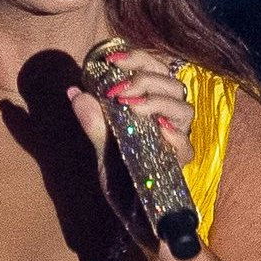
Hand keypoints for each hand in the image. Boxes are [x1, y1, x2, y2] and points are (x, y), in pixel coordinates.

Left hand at [64, 42, 191, 168]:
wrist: (124, 201)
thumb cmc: (117, 166)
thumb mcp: (101, 140)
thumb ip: (91, 117)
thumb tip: (74, 92)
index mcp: (155, 102)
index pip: (155, 69)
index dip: (137, 58)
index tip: (111, 60)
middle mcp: (170, 117)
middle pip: (172, 85)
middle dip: (144, 80)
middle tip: (118, 90)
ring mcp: (177, 138)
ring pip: (184, 109)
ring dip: (158, 102)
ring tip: (132, 107)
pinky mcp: (179, 162)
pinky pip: (185, 145)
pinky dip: (174, 136)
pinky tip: (159, 130)